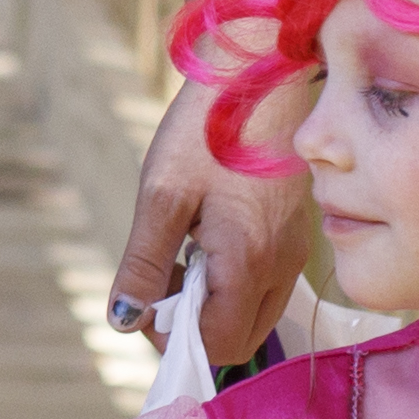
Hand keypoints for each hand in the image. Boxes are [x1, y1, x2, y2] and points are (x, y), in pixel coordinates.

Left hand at [112, 108, 303, 362]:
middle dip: (191, 328)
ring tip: (177, 256)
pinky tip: (202, 242)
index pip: (216, 343)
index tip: (140, 305)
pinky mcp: (295, 238)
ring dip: (210, 307)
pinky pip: (263, 288)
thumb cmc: (208, 129)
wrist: (258, 74)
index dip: (170, 339)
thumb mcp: (161, 195)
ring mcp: (295, 254)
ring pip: (252, 316)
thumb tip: (122, 320)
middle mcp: (282, 267)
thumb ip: (143, 264)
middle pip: (238, 340)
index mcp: (249, 262)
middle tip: (156, 284)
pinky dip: (229, 284)